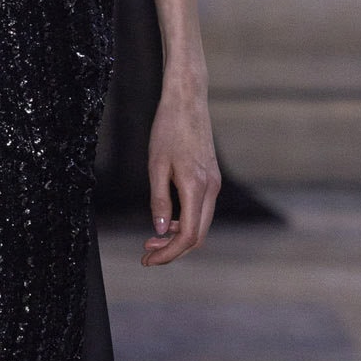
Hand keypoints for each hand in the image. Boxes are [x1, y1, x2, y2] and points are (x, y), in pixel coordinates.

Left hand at [142, 72, 219, 265]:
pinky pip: (201, 210)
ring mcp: (214, 183)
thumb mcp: (156, 166)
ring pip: (200, 224)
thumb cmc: (168, 129)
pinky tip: (166, 220)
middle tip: (146, 253)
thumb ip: (158, 200)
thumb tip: (158, 231)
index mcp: (196, 188)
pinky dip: (184, 221)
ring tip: (152, 239)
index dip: (167, 253)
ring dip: (178, 237)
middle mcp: (211, 189)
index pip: (186, 236)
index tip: (147, 259)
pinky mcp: (212, 178)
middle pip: (197, 236)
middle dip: (172, 250)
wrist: (187, 101)